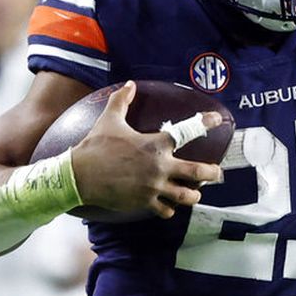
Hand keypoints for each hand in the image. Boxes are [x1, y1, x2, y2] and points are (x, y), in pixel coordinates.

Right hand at [71, 81, 223, 218]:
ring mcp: (153, 187)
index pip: (187, 132)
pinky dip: (170, 209)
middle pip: (197, 173)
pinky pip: (166, 210)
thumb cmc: (95, 147)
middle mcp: (159, 166)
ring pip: (185, 196)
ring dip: (193, 195)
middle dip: (211, 173)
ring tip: (195, 193)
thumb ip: (122, 101)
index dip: (206, 123)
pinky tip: (169, 206)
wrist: (78, 175)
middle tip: (217, 173)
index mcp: (155, 144)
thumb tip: (129, 84)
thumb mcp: (109, 120)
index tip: (217, 119)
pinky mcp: (144, 203)